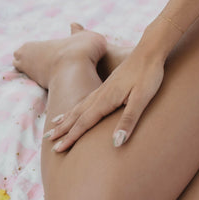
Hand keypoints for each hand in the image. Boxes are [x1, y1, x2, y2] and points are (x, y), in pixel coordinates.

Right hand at [49, 43, 164, 151]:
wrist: (151, 50)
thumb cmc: (149, 75)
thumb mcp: (142, 99)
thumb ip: (129, 120)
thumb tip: (116, 143)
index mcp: (106, 99)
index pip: (84, 122)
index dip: (71, 137)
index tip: (57, 149)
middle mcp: (101, 94)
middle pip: (77, 114)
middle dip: (63, 129)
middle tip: (47, 140)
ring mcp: (104, 88)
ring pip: (80, 105)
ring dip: (66, 117)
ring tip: (54, 125)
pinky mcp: (109, 84)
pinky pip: (87, 99)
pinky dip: (77, 106)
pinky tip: (76, 107)